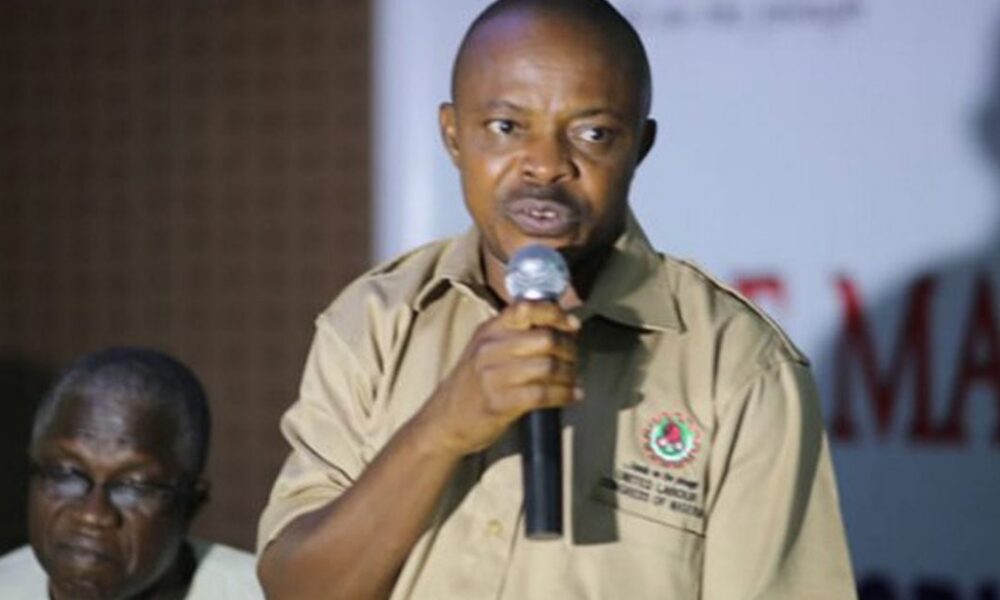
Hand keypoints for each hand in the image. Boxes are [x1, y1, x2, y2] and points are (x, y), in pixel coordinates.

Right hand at [415, 300, 580, 456]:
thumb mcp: (486, 349)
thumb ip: (517, 335)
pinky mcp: (500, 403)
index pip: (526, 308)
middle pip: (545, 339)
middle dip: (568, 349)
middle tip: (573, 358)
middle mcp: (490, 349)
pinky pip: (543, 394)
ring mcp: (493, 376)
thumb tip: (566, 328)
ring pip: (548, 367)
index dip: (555, 313)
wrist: (445, 420)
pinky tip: (573, 396)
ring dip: (569, 374)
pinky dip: (564, 395)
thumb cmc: (473, 384)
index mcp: (489, 330)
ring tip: (573, 379)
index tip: (572, 325)